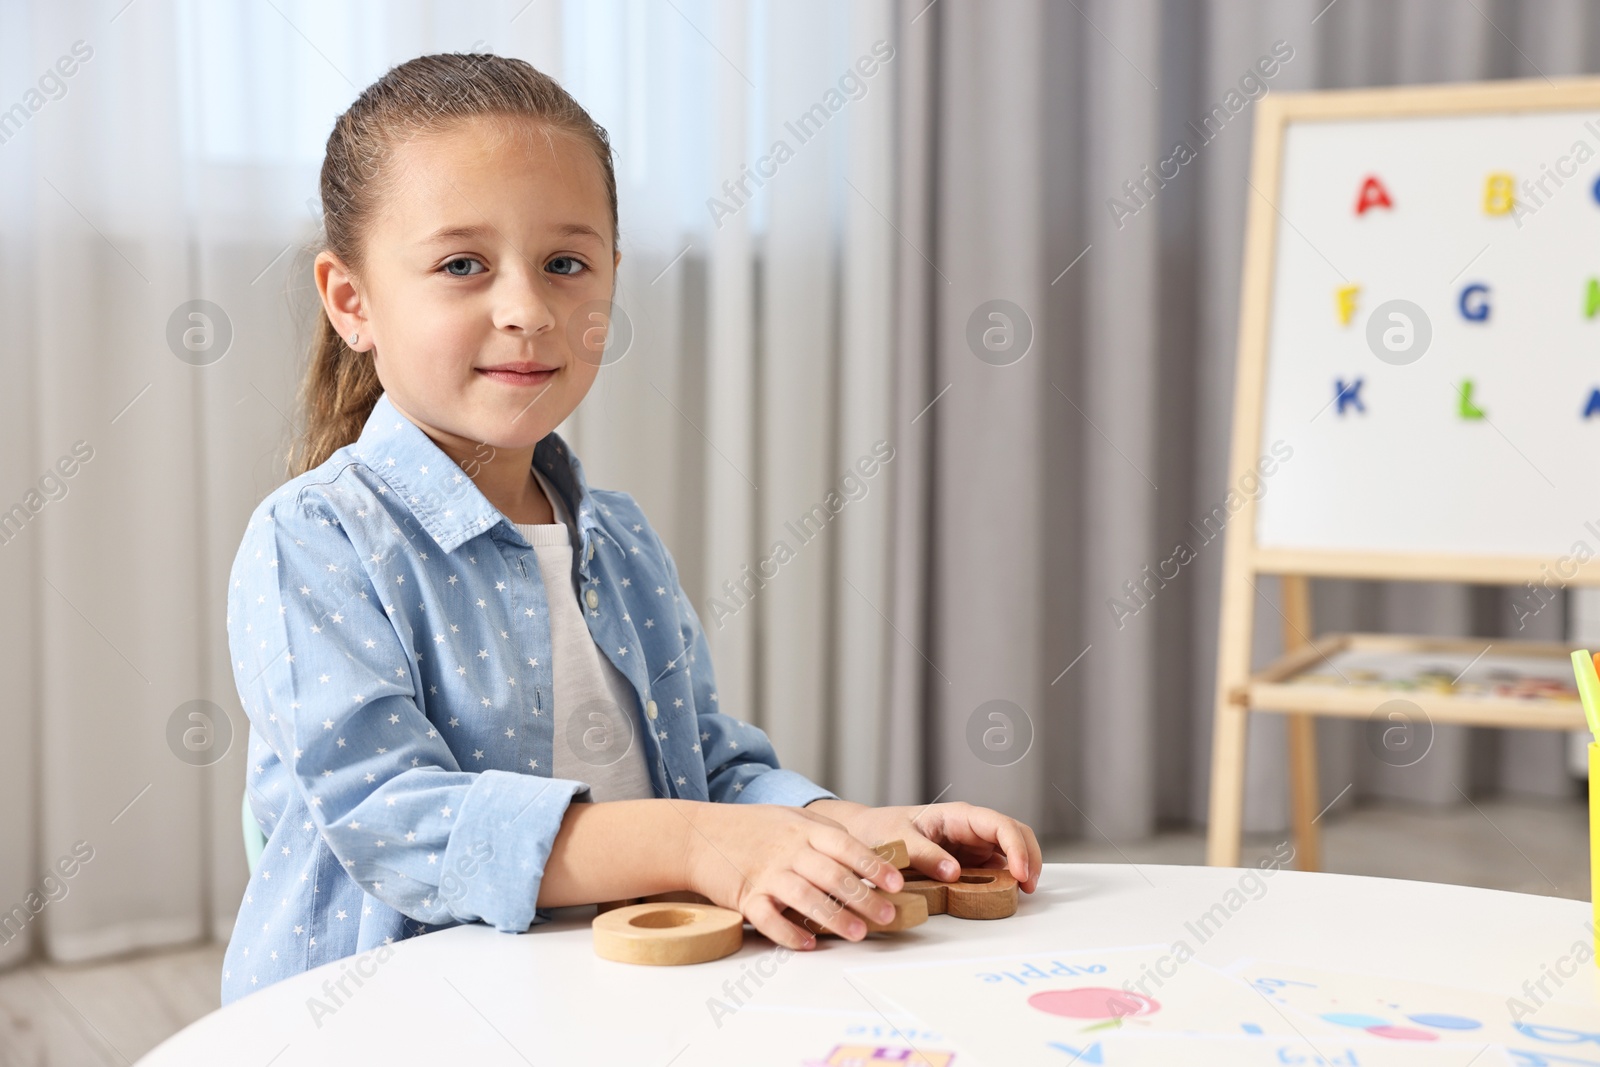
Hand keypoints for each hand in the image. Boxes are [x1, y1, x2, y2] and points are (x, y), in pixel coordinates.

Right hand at [677, 801, 906, 950]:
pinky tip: (808, 943)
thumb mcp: (791, 817)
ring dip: (835, 917)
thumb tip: (865, 855)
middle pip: (832, 874)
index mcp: (803, 830)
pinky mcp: (745, 895)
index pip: (846, 846)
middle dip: (863, 897)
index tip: (896, 882)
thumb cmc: (751, 827)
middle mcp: (788, 850)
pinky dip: (789, 932)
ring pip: (806, 896)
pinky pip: (769, 918)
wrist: (698, 835)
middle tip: (887, 915)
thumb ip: (825, 833)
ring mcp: (766, 873)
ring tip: (858, 933)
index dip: (873, 865)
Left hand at [807, 798, 1041, 893]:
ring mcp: (971, 844)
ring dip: (1022, 869)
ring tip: (1022, 893)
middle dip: (1030, 857)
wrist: (865, 835)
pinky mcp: (968, 861)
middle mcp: (970, 828)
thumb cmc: (881, 830)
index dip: (1016, 847)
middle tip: (1030, 887)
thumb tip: (953, 873)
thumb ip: (925, 855)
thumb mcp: (899, 840)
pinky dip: (1005, 880)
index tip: (1020, 873)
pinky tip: (1004, 894)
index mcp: (957, 815)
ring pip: (1010, 851)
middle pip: (1015, 834)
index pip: (1000, 824)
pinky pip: (995, 868)